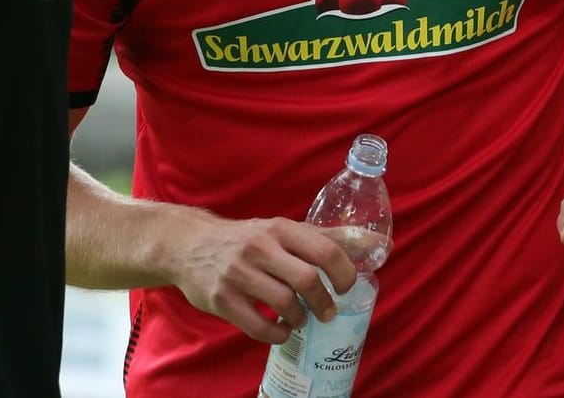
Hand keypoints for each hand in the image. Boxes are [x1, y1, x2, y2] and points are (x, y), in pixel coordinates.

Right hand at [170, 215, 358, 343]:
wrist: (188, 244)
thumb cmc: (247, 239)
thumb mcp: (282, 230)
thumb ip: (325, 237)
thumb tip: (375, 243)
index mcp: (279, 228)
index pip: (324, 250)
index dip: (344, 274)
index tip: (346, 288)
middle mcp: (259, 247)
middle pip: (307, 280)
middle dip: (324, 303)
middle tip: (328, 312)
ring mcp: (238, 274)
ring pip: (284, 304)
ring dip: (300, 319)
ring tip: (300, 320)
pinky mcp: (221, 298)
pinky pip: (258, 326)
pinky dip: (276, 335)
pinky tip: (280, 331)